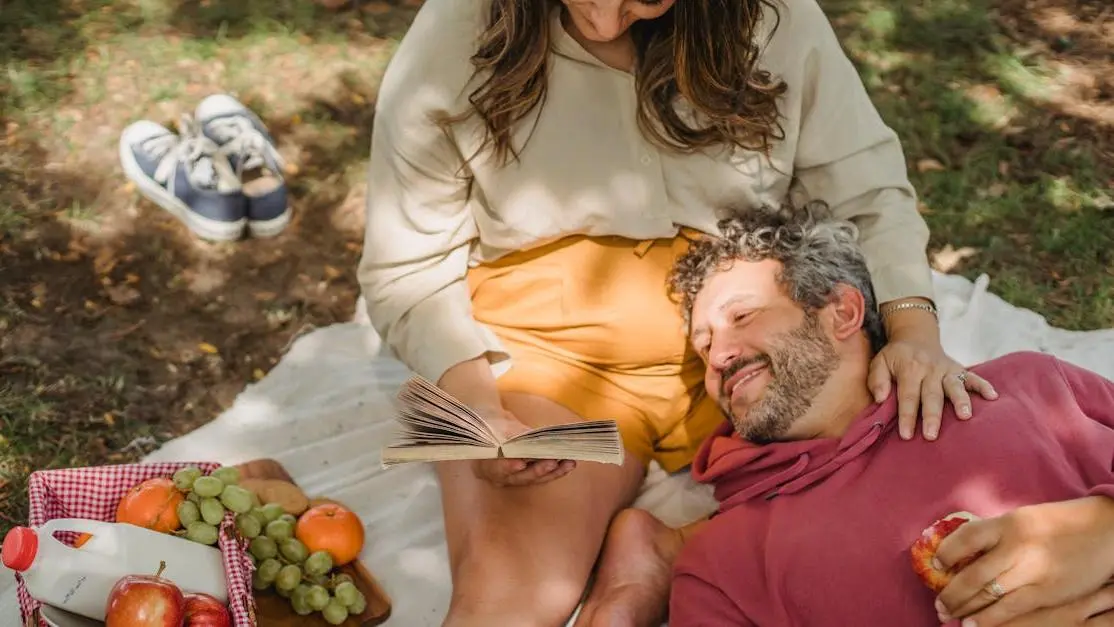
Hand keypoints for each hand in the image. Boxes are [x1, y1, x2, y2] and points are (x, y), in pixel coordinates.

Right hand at [471, 408, 576, 487]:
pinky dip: (556, 471)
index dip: (508, 467)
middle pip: (521, 477)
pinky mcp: (527, 476)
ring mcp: (515, 479)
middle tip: (552, 462)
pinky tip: (569, 464)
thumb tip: (525, 434)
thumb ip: (507, 431)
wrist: (488, 435)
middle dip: (538, 470)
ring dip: (554, 472)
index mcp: (487, 465)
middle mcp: (502, 477)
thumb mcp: (495, 426)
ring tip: (569, 463)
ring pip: (535, 479)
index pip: (497, 468)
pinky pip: (542, 477)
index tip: (519, 463)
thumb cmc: (490, 429)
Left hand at [867, 327, 996, 440]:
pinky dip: (983, 386)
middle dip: (932, 415)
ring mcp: (947, 369)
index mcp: (909, 369)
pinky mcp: (959, 369)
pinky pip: (974, 377)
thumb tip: (879, 398)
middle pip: (932, 395)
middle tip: (931, 435)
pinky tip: (993, 397)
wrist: (916, 336)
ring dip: (960, 401)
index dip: (907, 415)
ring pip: (954, 386)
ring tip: (965, 416)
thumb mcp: (879, 362)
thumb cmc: (896, 356)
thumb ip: (877, 379)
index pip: (908, 395)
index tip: (906, 435)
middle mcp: (930, 369)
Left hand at [934, 497, 1113, 625]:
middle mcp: (1018, 547)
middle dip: (951, 593)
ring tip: (948, 616)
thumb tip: (962, 552)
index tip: (935, 563)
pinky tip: (973, 625)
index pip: (966, 538)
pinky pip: (1012, 609)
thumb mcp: (1022, 518)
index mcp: (1008, 523)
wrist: (1105, 532)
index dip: (946, 552)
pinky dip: (989, 619)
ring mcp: (1033, 572)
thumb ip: (995, 534)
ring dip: (964, 609)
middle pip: (973, 575)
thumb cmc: (1058, 523)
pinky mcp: (1048, 593)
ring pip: (989, 596)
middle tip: (938, 604)